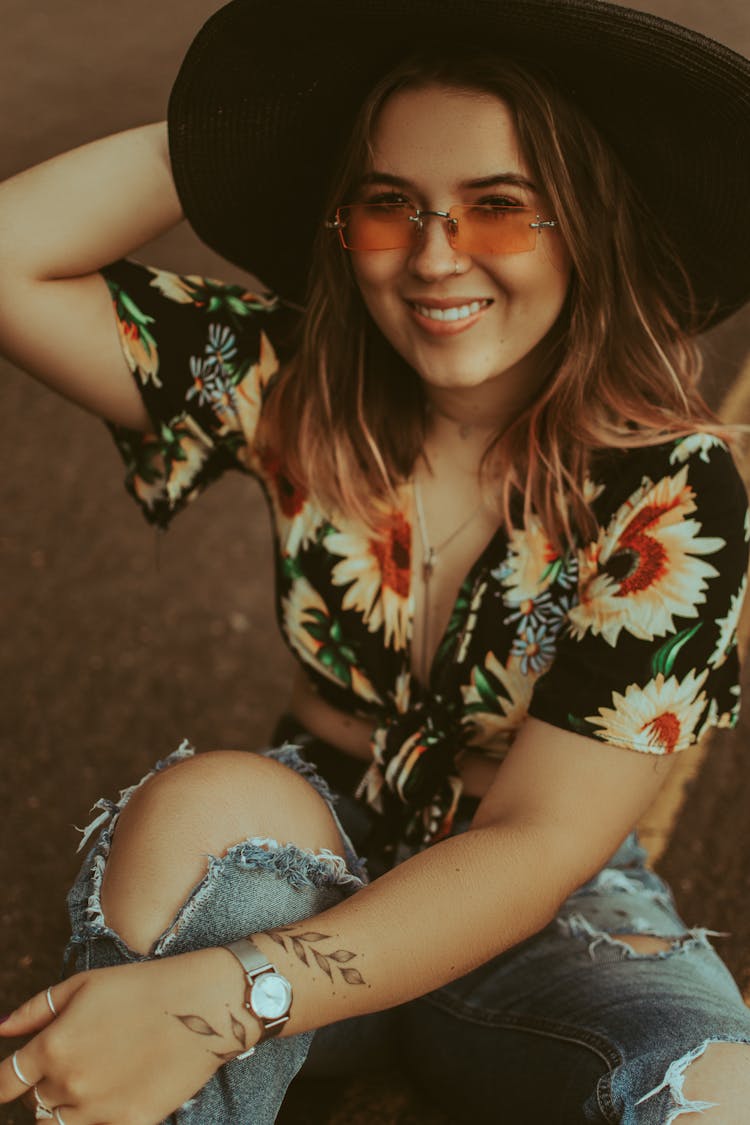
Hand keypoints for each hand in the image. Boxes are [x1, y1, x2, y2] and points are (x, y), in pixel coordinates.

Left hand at [0, 947, 257, 1123]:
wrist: (203, 1005)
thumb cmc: (142, 986)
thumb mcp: (84, 985)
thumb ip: (35, 1010)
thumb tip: (0, 1030)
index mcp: (53, 1047)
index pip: (6, 1082)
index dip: (5, 1081)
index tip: (12, 1079)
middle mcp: (69, 1084)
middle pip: (36, 1103)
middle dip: (47, 1085)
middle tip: (78, 1059)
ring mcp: (99, 1110)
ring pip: (60, 1124)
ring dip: (67, 1106)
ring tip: (96, 1077)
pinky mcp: (129, 1124)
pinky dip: (98, 1116)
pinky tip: (118, 1089)